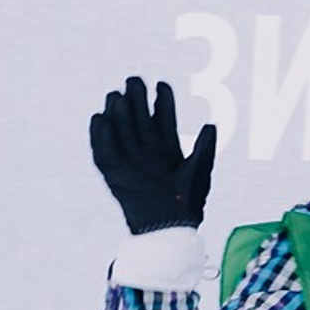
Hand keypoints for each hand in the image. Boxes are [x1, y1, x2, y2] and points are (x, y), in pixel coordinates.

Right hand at [89, 76, 215, 235]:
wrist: (169, 229)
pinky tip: (99, 118)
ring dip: (117, 112)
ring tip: (116, 95)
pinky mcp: (113, 171)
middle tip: (134, 80)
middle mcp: (146, 149)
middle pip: (139, 117)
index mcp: (167, 148)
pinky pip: (103, 150)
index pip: (164, 118)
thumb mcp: (200, 174)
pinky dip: (99, 135)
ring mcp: (129, 158)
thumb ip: (205, 149)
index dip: (163, 101)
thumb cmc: (188, 204)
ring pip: (120, 128)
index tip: (162, 84)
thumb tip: (210, 125)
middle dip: (136, 98)